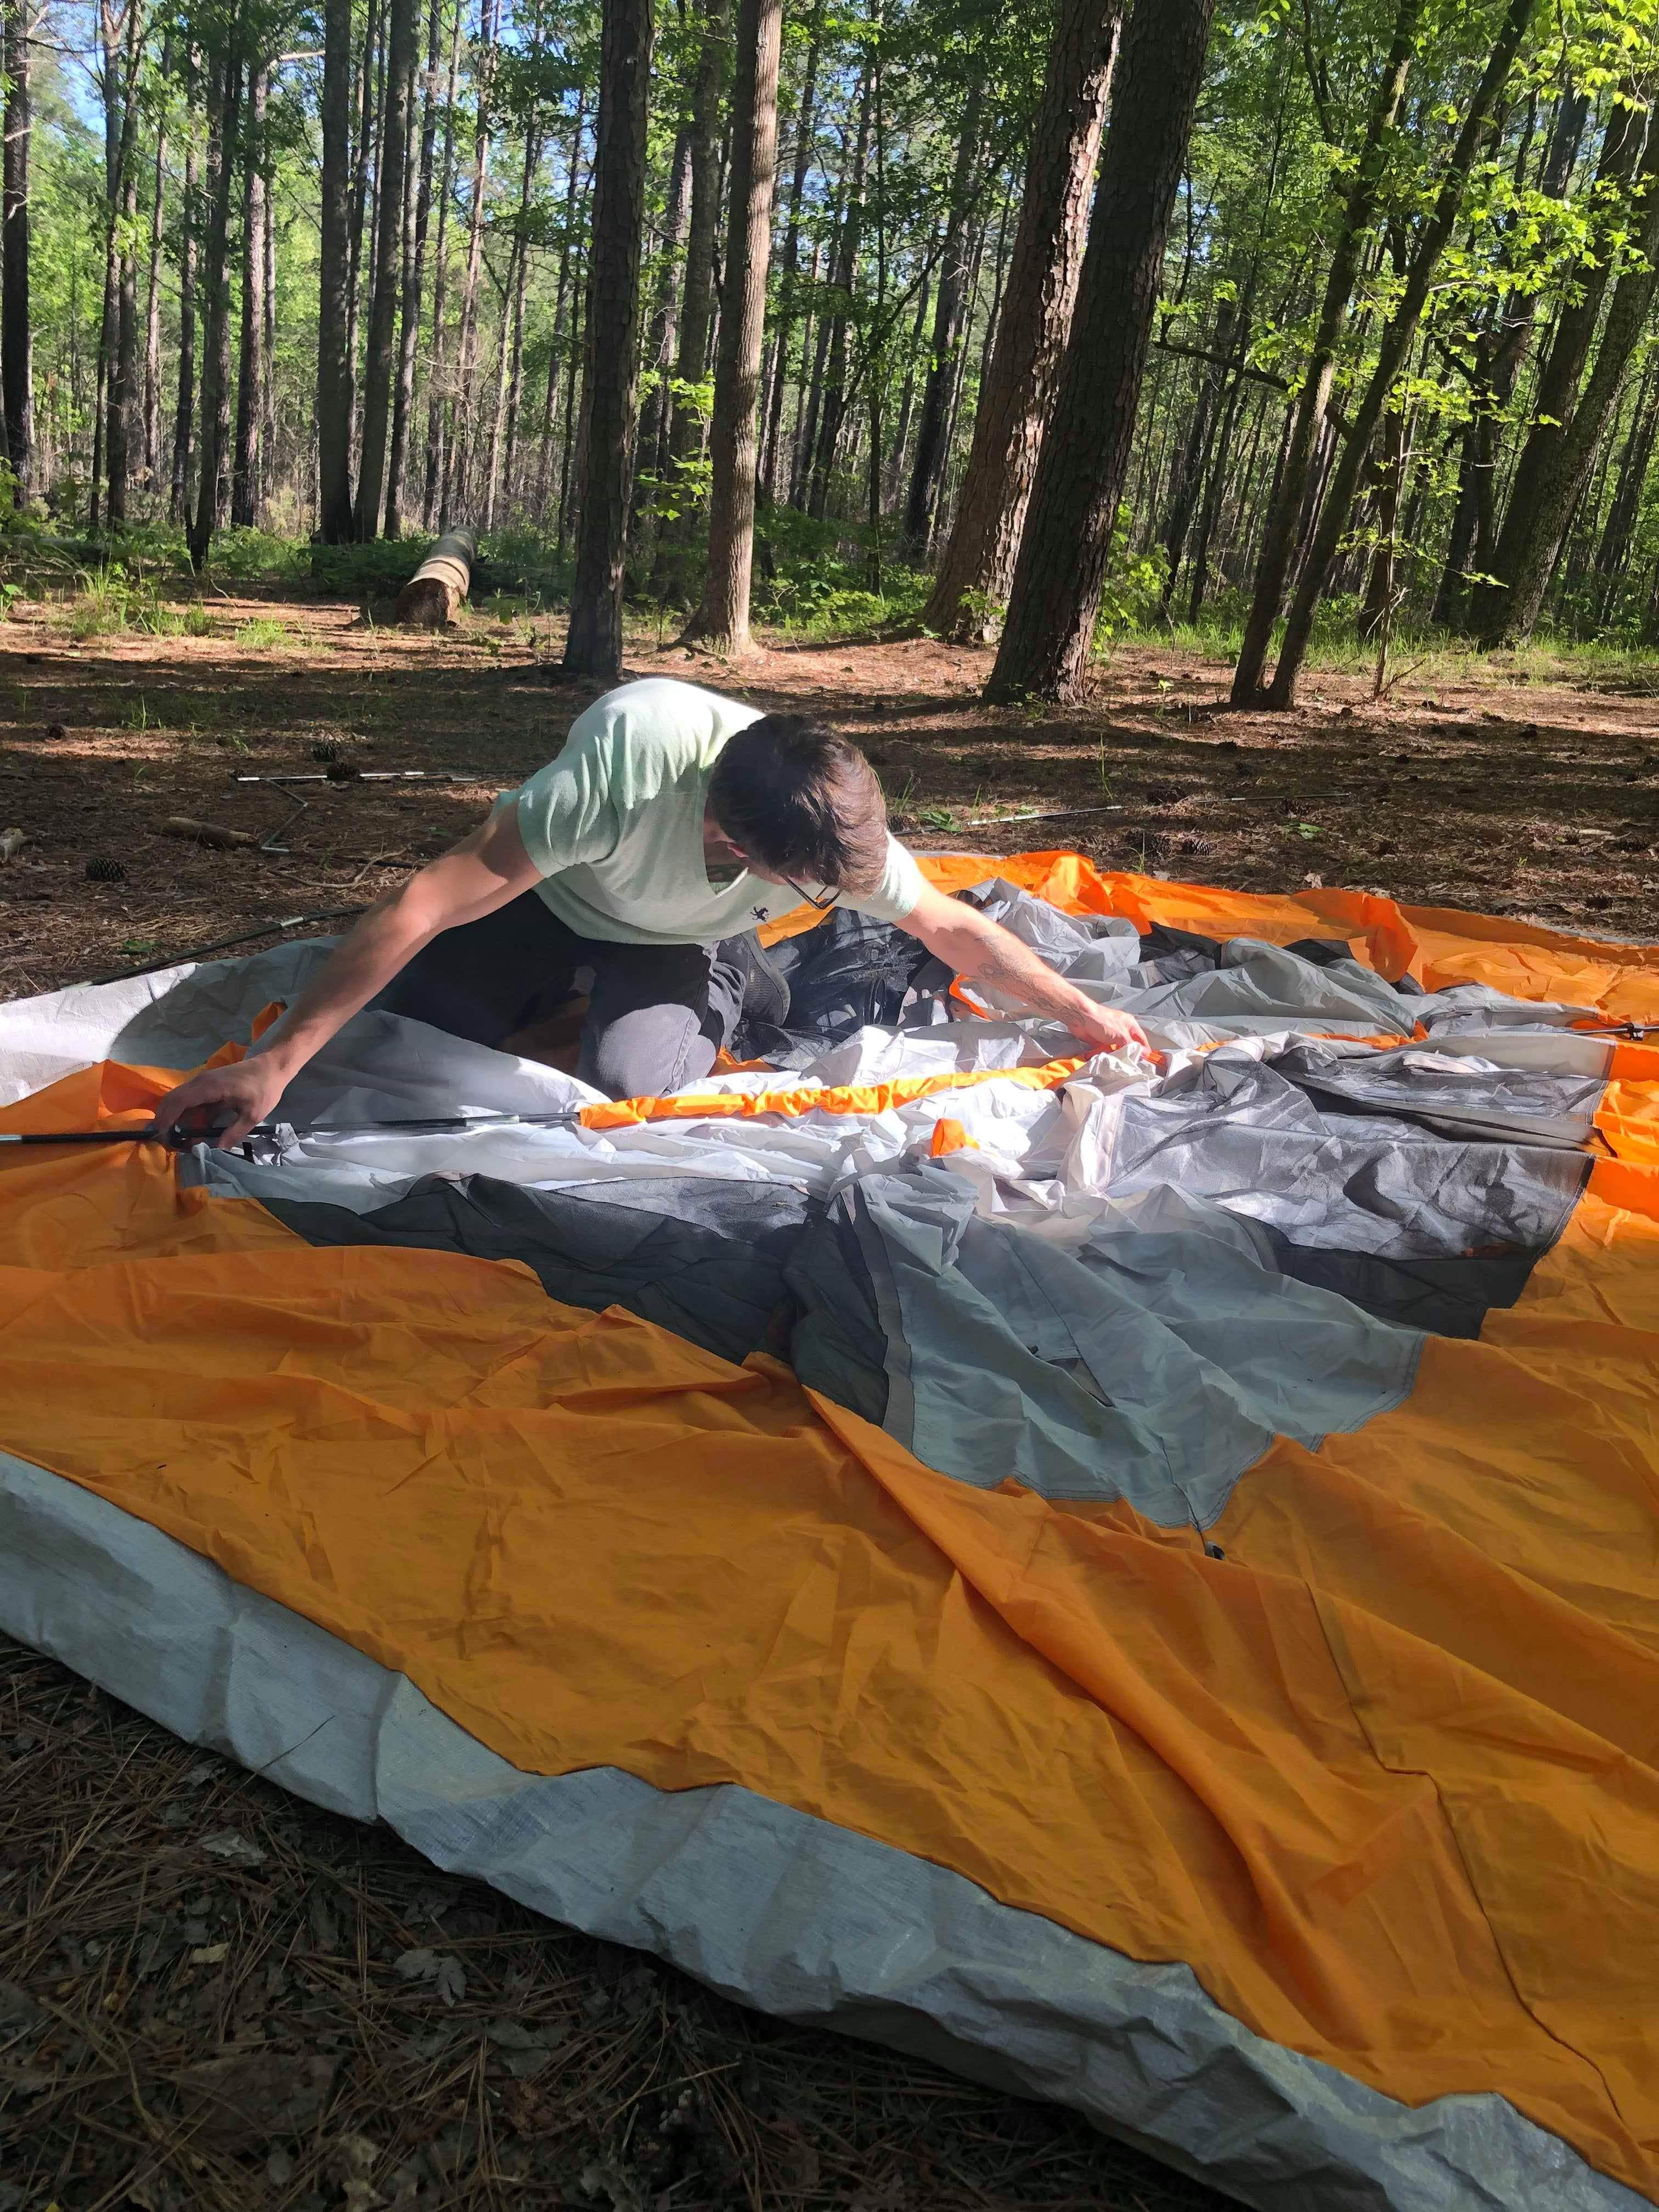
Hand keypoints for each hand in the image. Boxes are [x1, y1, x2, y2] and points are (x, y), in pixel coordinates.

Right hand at [150, 1054, 290, 1149]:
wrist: (272, 1067)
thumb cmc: (264, 1089)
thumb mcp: (253, 1115)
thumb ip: (234, 1132)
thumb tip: (217, 1150)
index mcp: (209, 1087)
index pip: (179, 1101)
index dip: (167, 1118)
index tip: (161, 1135)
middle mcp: (201, 1082)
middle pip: (173, 1100)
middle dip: (166, 1120)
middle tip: (167, 1141)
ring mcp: (203, 1082)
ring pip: (181, 1101)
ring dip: (178, 1119)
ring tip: (180, 1140)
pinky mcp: (208, 1086)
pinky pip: (192, 1100)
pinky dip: (189, 1115)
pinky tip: (195, 1131)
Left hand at [1066, 1001, 1150, 1058]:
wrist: (1081, 1018)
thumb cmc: (1102, 1021)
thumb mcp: (1121, 1035)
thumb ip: (1132, 1045)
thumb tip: (1145, 1053)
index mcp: (1130, 1025)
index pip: (1142, 1039)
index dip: (1144, 1050)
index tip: (1145, 1061)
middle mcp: (1121, 1030)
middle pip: (1129, 1046)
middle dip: (1129, 1054)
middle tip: (1130, 1064)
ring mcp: (1110, 1035)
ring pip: (1118, 1050)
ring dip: (1117, 1056)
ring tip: (1117, 1062)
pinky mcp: (1100, 1041)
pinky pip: (1107, 1051)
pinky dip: (1107, 1055)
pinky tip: (1107, 1060)